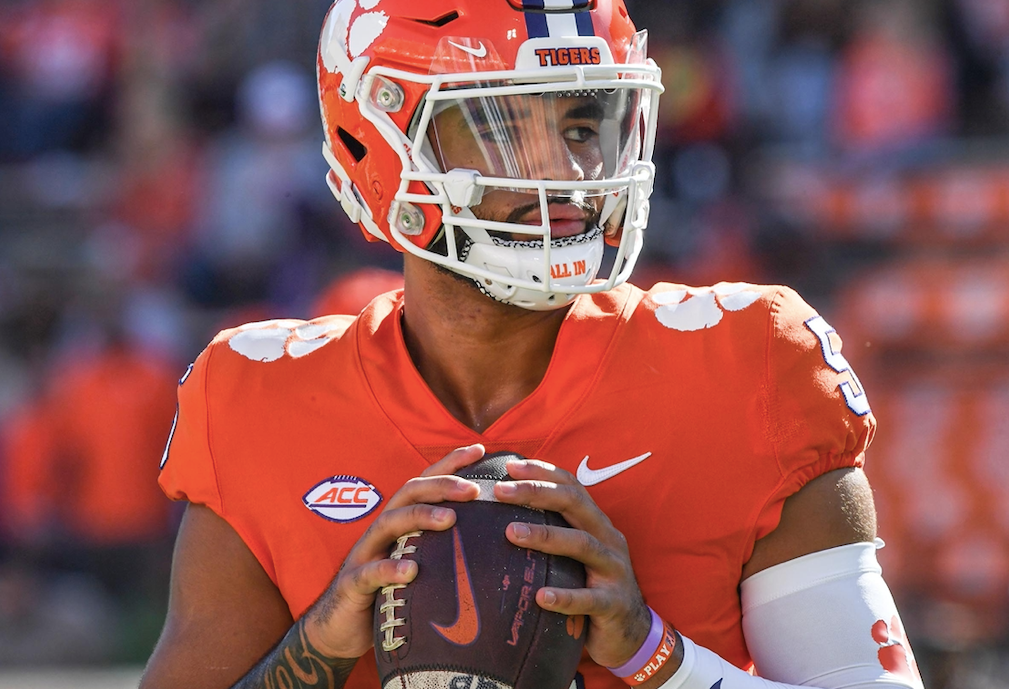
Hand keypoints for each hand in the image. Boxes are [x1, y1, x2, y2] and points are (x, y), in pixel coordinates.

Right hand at [302, 444, 483, 658]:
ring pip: (389, 523)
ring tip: (450, 519)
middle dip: (441, 485)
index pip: (425, 483)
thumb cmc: (388, 592)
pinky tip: (411, 571)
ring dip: (420, 516)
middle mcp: (382, 530)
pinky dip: (389, 569)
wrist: (341, 628)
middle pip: (409, 493)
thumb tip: (492, 540)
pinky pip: (370, 572)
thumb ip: (444, 549)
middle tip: (474, 489)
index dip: (450, 463)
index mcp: (400, 521)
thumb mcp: (419, 564)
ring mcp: (365, 554)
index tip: (480, 449)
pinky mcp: (352, 583)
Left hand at [494, 459, 654, 669]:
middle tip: (500, 491)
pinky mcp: (614, 604)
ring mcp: (614, 570)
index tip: (510, 466)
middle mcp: (608, 538)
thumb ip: (553, 533)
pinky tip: (541, 597)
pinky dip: (565, 597)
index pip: (571, 487)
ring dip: (545, 536)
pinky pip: (589, 599)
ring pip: (582, 544)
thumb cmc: (592, 587)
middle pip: (574, 504)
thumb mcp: (576, 555)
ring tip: (510, 532)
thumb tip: (502, 517)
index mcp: (597, 524)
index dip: (543, 472)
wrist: (632, 633)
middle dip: (537, 492)